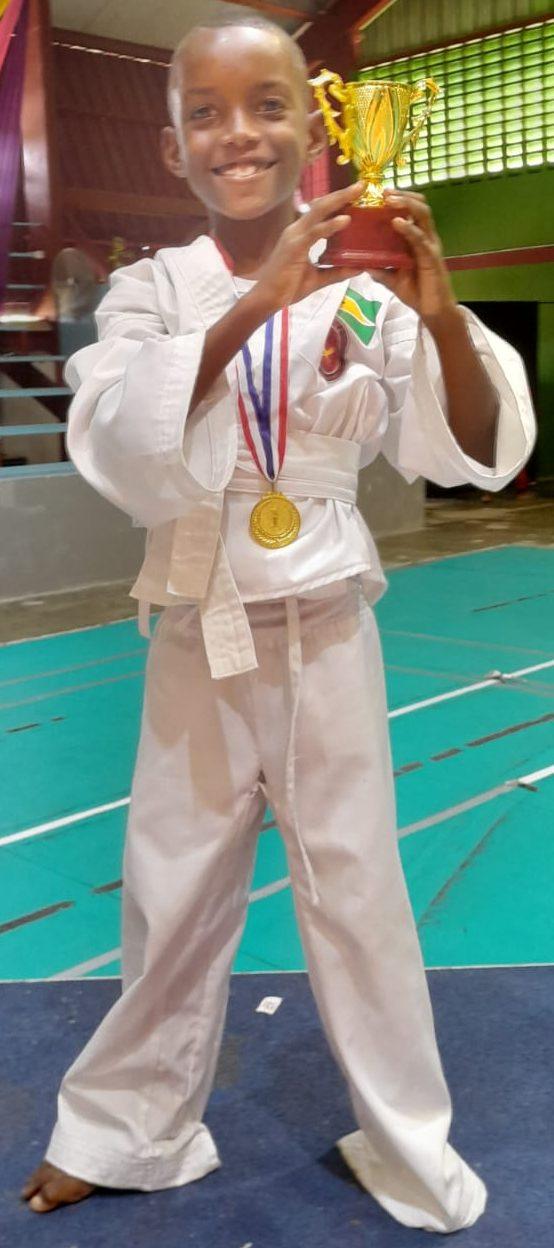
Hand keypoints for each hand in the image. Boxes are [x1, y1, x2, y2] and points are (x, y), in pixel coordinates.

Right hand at [255, 181, 365, 312]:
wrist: (267, 299)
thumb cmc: (288, 288)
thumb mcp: (318, 278)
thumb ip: (337, 272)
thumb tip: (359, 268)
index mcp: (301, 234)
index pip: (321, 212)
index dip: (337, 201)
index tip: (357, 194)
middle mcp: (297, 229)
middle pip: (322, 205)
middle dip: (342, 193)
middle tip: (362, 184)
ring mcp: (294, 235)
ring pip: (319, 211)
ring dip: (339, 199)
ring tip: (357, 191)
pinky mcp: (294, 246)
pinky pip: (315, 232)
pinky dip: (330, 225)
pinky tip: (345, 220)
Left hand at [369, 190, 458, 328]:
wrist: (434, 312)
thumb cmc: (416, 293)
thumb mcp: (392, 279)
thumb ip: (380, 269)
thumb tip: (361, 263)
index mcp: (417, 239)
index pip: (411, 211)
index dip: (399, 199)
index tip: (380, 193)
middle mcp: (426, 237)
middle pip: (419, 206)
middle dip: (403, 195)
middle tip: (384, 191)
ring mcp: (430, 245)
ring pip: (422, 215)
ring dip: (406, 204)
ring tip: (390, 200)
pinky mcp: (432, 257)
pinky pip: (420, 238)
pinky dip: (408, 228)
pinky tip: (396, 222)